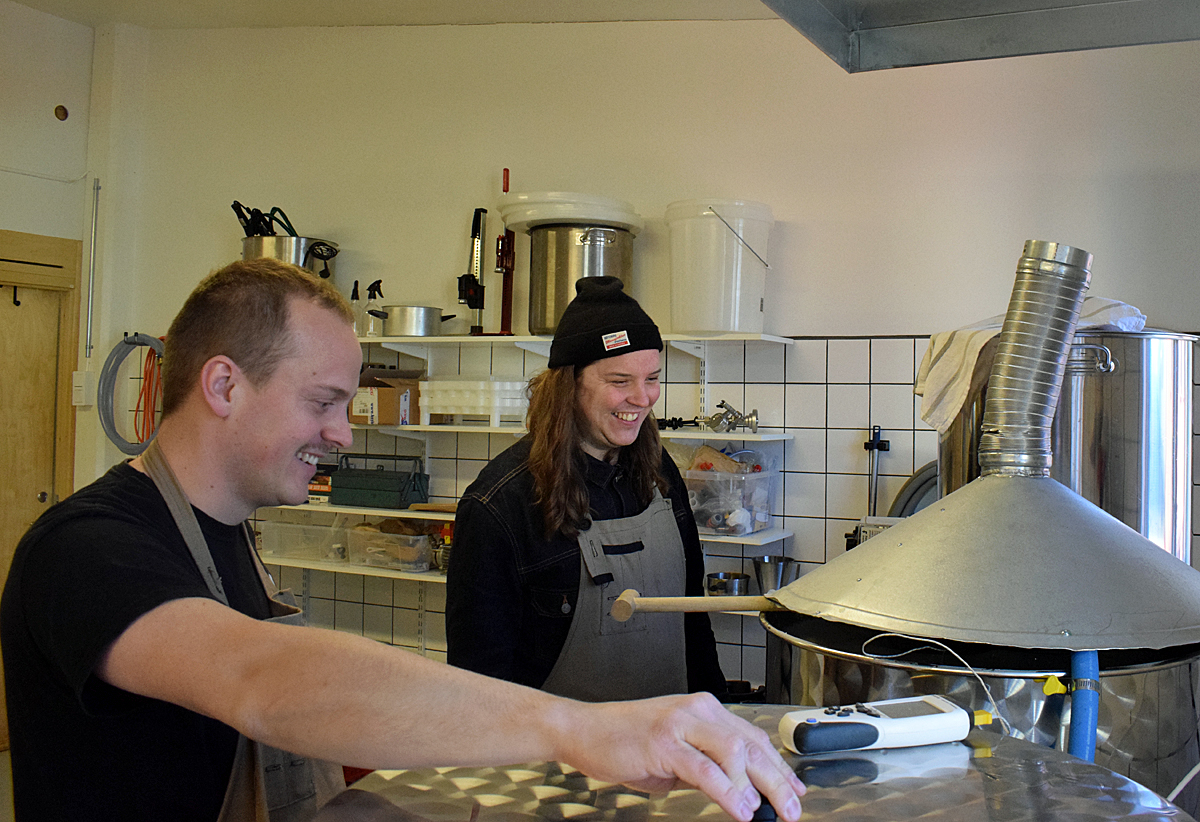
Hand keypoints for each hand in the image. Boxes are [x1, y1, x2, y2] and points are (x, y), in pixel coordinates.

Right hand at [559, 693, 805, 821]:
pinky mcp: (664, 742)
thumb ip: (706, 765)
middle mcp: (697, 711)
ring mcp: (680, 724)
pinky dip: (727, 791)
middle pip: (752, 745)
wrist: (584, 731)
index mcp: (703, 710)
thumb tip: (741, 790)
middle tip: (792, 809)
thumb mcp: (675, 752)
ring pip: (735, 752)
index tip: (794, 790)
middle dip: (777, 780)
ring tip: (767, 811)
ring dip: (757, 785)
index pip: (753, 737)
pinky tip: (739, 809)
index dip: (778, 766)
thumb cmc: (625, 740)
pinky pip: (704, 769)